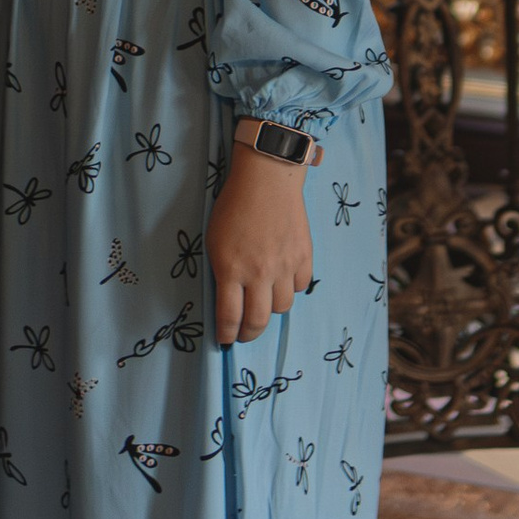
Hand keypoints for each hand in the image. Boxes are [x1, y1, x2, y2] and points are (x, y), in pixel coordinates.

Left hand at [209, 138, 314, 344]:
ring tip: (263, 300)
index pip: (229, 317)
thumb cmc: (234, 205)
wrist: (267, 178)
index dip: (226, 334)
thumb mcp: (215, 240)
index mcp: (231, 268)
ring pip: (281, 308)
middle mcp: (259, 272)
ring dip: (270, 308)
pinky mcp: (304, 256)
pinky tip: (281, 279)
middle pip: (257, 321)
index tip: (225, 340)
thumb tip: (228, 300)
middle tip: (243, 333)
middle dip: (248, 333)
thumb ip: (222, 271)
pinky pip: (300, 287)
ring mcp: (284, 266)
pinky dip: (290, 288)